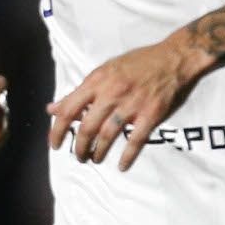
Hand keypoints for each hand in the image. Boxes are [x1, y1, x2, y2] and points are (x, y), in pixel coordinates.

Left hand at [46, 37, 210, 171]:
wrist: (172, 58)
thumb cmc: (135, 63)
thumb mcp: (102, 71)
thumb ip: (78, 92)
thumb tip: (52, 108)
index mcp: (96, 82)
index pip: (68, 109)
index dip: (57, 130)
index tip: (54, 143)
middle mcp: (111, 93)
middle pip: (87, 127)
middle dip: (79, 147)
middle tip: (79, 156)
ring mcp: (132, 104)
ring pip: (108, 135)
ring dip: (98, 152)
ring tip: (94, 159)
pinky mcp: (151, 114)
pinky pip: (136, 140)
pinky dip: (127, 156)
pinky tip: (122, 166)